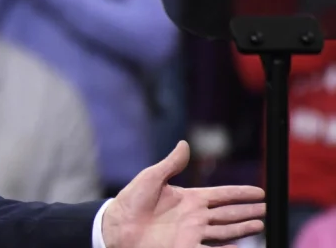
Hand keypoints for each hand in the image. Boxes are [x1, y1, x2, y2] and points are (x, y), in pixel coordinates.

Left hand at [102, 141, 264, 247]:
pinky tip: (240, 247)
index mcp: (189, 198)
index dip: (241, 193)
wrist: (117, 226)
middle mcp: (195, 217)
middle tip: (266, 209)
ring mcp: (192, 233)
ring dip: (242, 229)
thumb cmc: (131, 201)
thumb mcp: (151, 178)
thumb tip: (185, 144)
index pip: (222, 195)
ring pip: (225, 231)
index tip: (260, 192)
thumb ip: (171, 164)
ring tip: (260, 226)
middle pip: (228, 213)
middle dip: (247, 212)